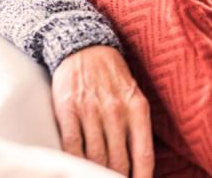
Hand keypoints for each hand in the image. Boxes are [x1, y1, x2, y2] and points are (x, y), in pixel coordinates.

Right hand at [51, 45, 153, 177]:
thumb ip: (137, 127)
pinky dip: (75, 162)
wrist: (85, 47)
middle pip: (118, 162)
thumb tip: (137, 164)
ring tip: (96, 177)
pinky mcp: (68, 110)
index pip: (143, 156)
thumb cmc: (113, 78)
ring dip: (96, 173)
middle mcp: (116, 111)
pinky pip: (73, 146)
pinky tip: (77, 168)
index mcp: (138, 108)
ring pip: (95, 157)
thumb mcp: (134, 97)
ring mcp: (91, 110)